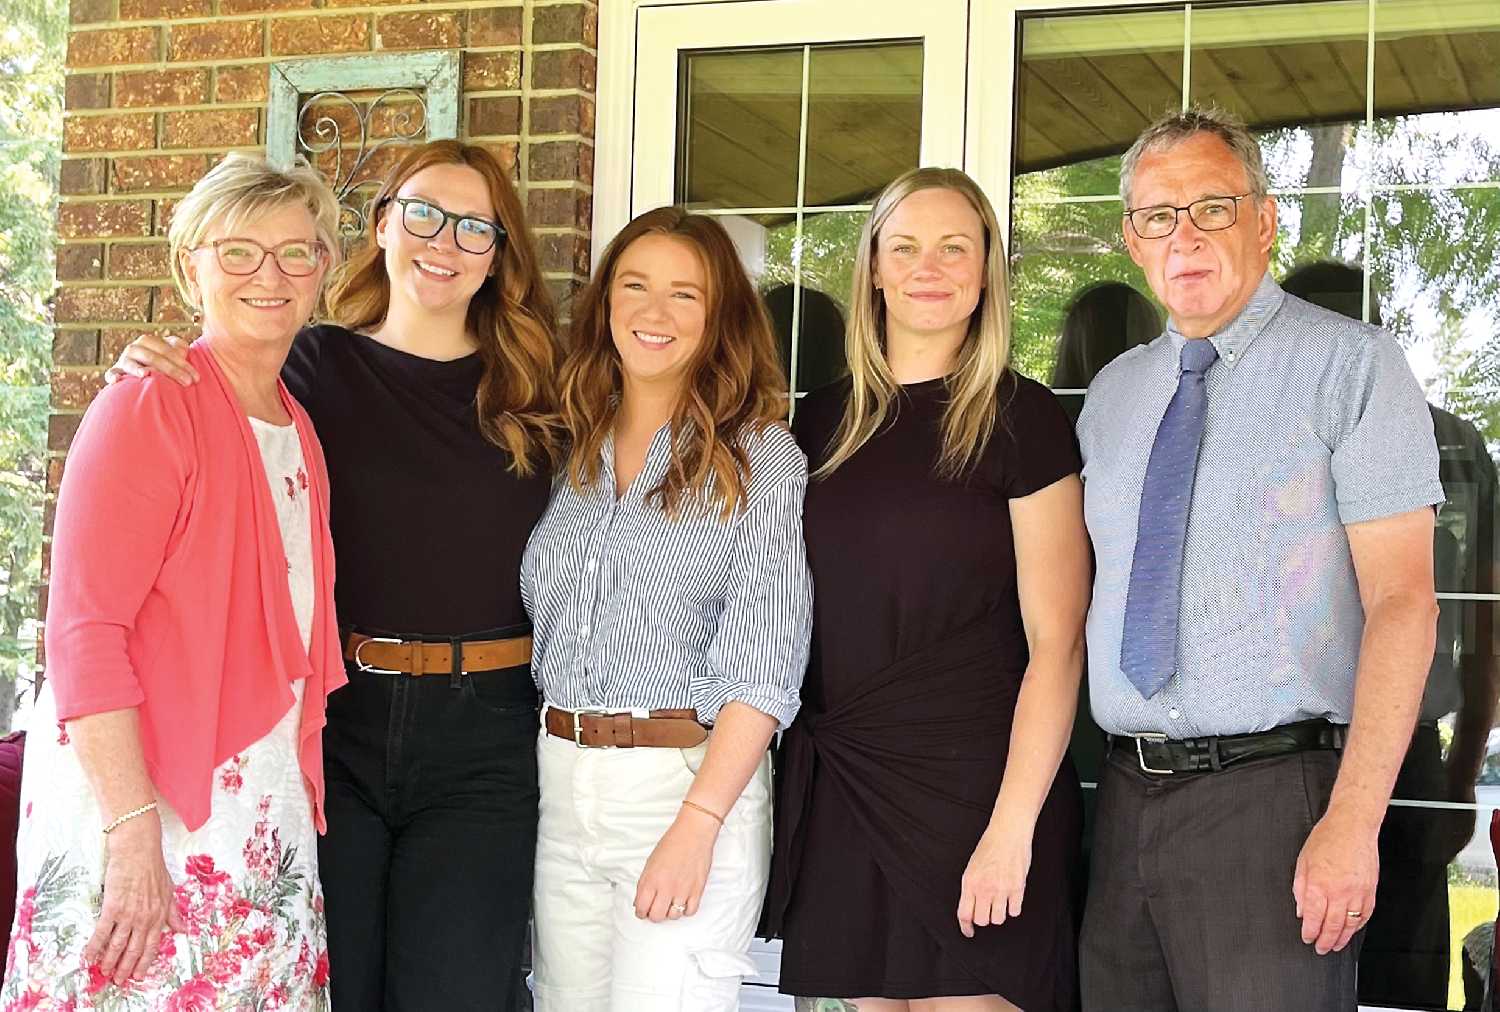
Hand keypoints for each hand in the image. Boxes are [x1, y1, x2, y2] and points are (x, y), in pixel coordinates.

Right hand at [84, 814, 185, 984]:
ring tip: (105, 972)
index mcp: (160, 914)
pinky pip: (102, 933)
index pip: (152, 945)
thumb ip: (173, 912)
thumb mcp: (169, 890)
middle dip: (126, 968)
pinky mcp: (113, 907)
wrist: (137, 849)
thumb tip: (182, 930)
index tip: (138, 975)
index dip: (144, 962)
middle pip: (134, 949)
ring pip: (118, 945)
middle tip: (120, 980)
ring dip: (110, 962)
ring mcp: (129, 914)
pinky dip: (95, 947)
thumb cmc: (152, 867)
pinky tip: (89, 957)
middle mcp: (146, 917)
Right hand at [104, 333, 198, 386]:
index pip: (168, 350)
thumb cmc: (162, 362)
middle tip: (187, 383)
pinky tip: (117, 381)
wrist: (141, 370)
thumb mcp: (170, 352)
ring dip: (139, 370)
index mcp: (149, 341)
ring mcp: (124, 359)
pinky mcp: (116, 371)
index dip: (183, 363)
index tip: (196, 378)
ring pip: (132, 364)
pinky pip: (111, 373)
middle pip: (153, 357)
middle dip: (171, 370)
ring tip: (146, 375)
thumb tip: (184, 349)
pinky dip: (112, 376)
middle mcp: (135, 348)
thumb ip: (179, 348)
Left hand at [633, 806, 719, 921]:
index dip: (641, 912)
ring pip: (674, 916)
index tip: (643, 911)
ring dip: (671, 912)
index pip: (642, 908)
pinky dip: (686, 910)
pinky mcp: (697, 890)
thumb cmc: (671, 844)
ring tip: (671, 902)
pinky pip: (690, 911)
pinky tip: (683, 901)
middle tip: (656, 908)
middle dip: (654, 914)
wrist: (693, 833)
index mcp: (651, 880)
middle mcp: (666, 887)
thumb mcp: (650, 862)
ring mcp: (682, 890)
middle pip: (657, 916)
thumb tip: (640, 902)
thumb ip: (644, 884)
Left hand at [957, 823, 1031, 937]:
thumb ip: (971, 888)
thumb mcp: (972, 867)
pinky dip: (1013, 908)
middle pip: (982, 921)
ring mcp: (1002, 889)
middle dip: (983, 919)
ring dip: (998, 914)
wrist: (1008, 833)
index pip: (964, 914)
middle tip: (986, 911)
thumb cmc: (989, 847)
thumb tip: (971, 909)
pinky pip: (1015, 911)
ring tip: (1000, 903)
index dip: (966, 927)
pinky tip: (1011, 898)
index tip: (969, 931)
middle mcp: (985, 888)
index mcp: (970, 882)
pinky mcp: (1018, 888)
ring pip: (998, 919)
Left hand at [1293, 806, 1378, 954]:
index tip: (1307, 937)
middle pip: (1332, 925)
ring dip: (1342, 938)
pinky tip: (1351, 930)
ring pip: (1350, 924)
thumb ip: (1300, 888)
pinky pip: (1365, 915)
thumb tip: (1301, 910)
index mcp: (1319, 884)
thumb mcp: (1303, 862)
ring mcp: (1357, 892)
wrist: (1352, 826)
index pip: (1313, 917)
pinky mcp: (1370, 891)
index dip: (1310, 932)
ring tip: (1335, 945)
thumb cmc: (1326, 839)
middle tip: (1321, 948)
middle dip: (1325, 941)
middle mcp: (1339, 891)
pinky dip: (1358, 926)